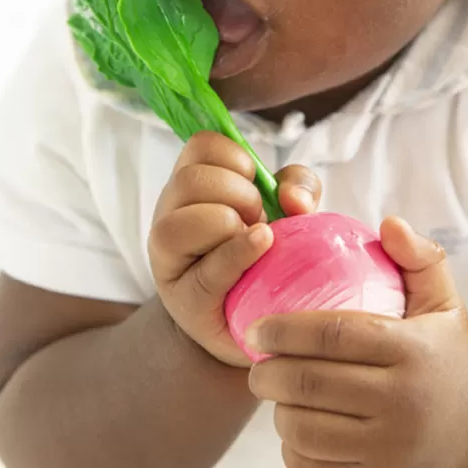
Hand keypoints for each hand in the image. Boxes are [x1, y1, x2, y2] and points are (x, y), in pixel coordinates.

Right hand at [149, 131, 320, 366]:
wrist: (258, 322)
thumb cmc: (267, 254)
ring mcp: (169, 260)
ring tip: (256, 238)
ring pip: (180, 224)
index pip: (200, 145)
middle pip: (190, 180)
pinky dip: (240, 253)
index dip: (236, 157)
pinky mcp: (185, 300)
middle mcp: (169, 215)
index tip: (254, 183)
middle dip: (238, 192)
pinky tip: (262, 247)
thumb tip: (292, 197)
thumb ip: (297, 188)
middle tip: (258, 216)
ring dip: (229, 223)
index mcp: (192, 184)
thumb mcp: (287, 209)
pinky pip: (208, 271)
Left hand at [247, 217, 467, 467]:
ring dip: (276, 408)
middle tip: (256, 359)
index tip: (257, 325)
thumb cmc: (447, 356)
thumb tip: (388, 224)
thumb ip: (419, 257)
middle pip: (310, 384)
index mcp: (412, 351)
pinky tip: (294, 424)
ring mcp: (389, 451)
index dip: (286, 328)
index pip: (334, 335)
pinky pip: (313, 467)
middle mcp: (402, 404)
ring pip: (305, 428)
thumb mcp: (444, 301)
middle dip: (268, 370)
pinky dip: (291, 446)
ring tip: (275, 390)